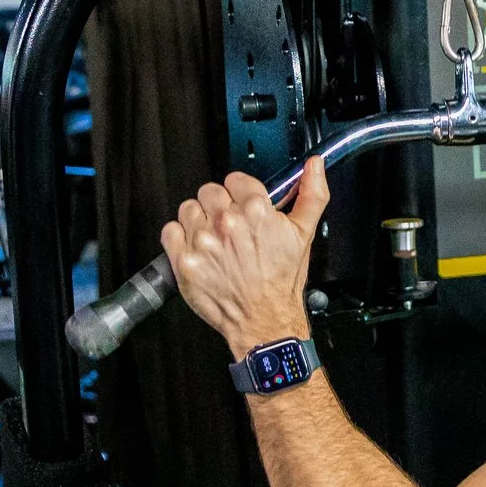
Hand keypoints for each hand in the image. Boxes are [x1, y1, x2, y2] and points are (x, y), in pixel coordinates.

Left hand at [161, 157, 329, 359]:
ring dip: (198, 220)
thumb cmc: (281, 282)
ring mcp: (203, 242)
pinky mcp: (184, 260)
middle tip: (229, 226)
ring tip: (213, 238)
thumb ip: (311, 194)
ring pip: (189, 209)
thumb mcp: (304, 234)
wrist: (264, 319)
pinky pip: (171, 231)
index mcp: (256, 211)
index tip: (242, 204)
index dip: (240, 192)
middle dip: (219, 205)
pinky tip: (197, 248)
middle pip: (210, 192)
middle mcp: (227, 223)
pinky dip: (179, 237)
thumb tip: (314, 167)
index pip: (234, 179)